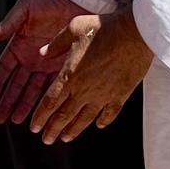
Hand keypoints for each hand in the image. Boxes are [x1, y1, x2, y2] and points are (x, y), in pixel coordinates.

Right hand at [0, 0, 85, 127]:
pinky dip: (46, 99)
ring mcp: (46, 64)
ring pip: (32, 89)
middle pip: (16, 84)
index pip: (3, 69)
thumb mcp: (26, 7)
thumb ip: (10, 22)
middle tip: (0, 118)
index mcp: (19, 45)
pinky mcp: (63, 66)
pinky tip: (41, 111)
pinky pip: (52, 86)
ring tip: (17, 121)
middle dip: (8, 101)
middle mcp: (31, 57)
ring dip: (24, 105)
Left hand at [30, 7, 152, 145]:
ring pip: (85, 118)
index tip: (34, 128)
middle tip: (47, 140)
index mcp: (70, 75)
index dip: (40, 117)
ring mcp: (103, 94)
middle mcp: (84, 90)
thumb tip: (42, 53)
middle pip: (64, 116)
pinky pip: (110, 113)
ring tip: (66, 138)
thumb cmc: (104, 28)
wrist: (135, 33)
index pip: (49, 102)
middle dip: (53, 130)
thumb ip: (56, 43)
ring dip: (74, 130)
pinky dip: (103, 121)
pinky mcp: (121, 94)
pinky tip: (99, 125)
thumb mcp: (73, 28)